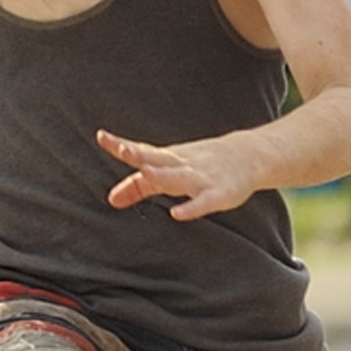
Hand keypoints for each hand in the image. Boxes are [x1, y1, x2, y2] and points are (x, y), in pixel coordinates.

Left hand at [99, 128, 266, 221]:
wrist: (248, 156)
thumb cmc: (200, 164)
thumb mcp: (168, 171)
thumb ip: (139, 187)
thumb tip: (111, 199)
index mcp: (167, 158)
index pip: (142, 150)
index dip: (121, 145)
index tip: (102, 137)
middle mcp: (181, 164)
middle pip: (158, 158)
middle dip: (140, 154)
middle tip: (122, 149)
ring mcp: (201, 177)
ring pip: (179, 176)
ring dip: (163, 173)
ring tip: (146, 171)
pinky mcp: (218, 194)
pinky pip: (203, 201)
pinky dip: (191, 207)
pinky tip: (176, 214)